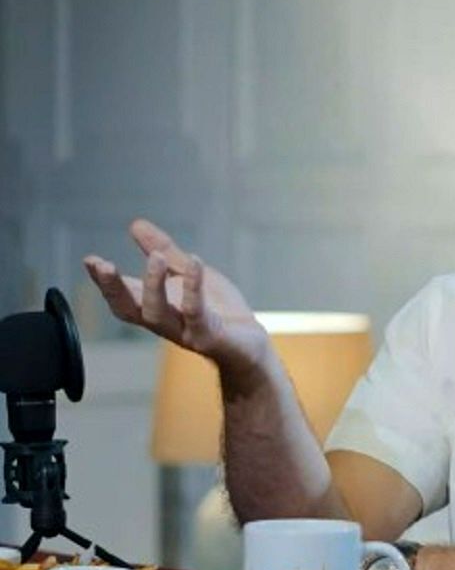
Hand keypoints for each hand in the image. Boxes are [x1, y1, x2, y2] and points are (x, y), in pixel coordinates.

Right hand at [83, 219, 268, 375]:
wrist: (251, 345)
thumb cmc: (218, 310)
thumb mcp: (188, 273)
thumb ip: (163, 251)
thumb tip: (135, 224)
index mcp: (156, 306)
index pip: (122, 297)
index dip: (104, 281)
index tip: (89, 260)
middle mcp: (164, 322)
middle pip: (129, 309)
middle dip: (113, 287)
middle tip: (101, 264)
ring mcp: (184, 331)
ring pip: (157, 313)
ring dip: (153, 285)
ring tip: (156, 258)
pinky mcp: (208, 335)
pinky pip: (196, 311)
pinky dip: (193, 286)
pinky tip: (194, 262)